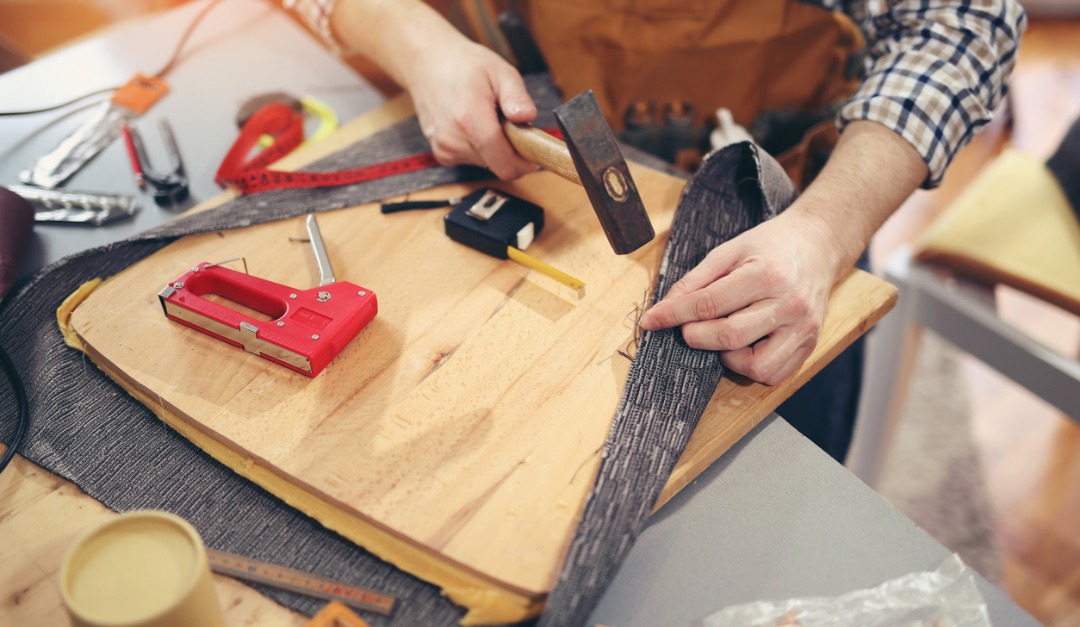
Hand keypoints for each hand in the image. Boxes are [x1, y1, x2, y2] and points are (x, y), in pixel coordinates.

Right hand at [330, 0, 538, 180]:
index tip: (533, 149)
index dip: (524, 162)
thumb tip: (528, 117)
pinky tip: (472, 124)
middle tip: (508, 122)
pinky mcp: (441, 153)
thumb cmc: (464, 65)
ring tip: (486, 118)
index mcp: (470, 120)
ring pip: (487, 164)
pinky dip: (479, 147)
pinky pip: (472, 159)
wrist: (428, 63)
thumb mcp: (500, 71)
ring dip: (494, 147)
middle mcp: (454, 140)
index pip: (505, 164)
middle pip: (498, 165)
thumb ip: (516, 96)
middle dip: (510, 149)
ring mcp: (445, 148)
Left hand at [638, 208, 841, 384]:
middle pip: (730, 336)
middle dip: (697, 336)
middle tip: (688, 328)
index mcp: (768, 274)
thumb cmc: (771, 246)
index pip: (710, 303)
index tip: (651, 321)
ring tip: (723, 335)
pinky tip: (744, 345)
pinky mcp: (809, 345)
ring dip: (727, 357)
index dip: (674, 315)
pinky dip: (749, 367)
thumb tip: (664, 309)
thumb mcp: (729, 250)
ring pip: (755, 366)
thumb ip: (696, 280)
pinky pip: (773, 374)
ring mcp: (803, 329)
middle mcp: (790, 304)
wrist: (818, 246)